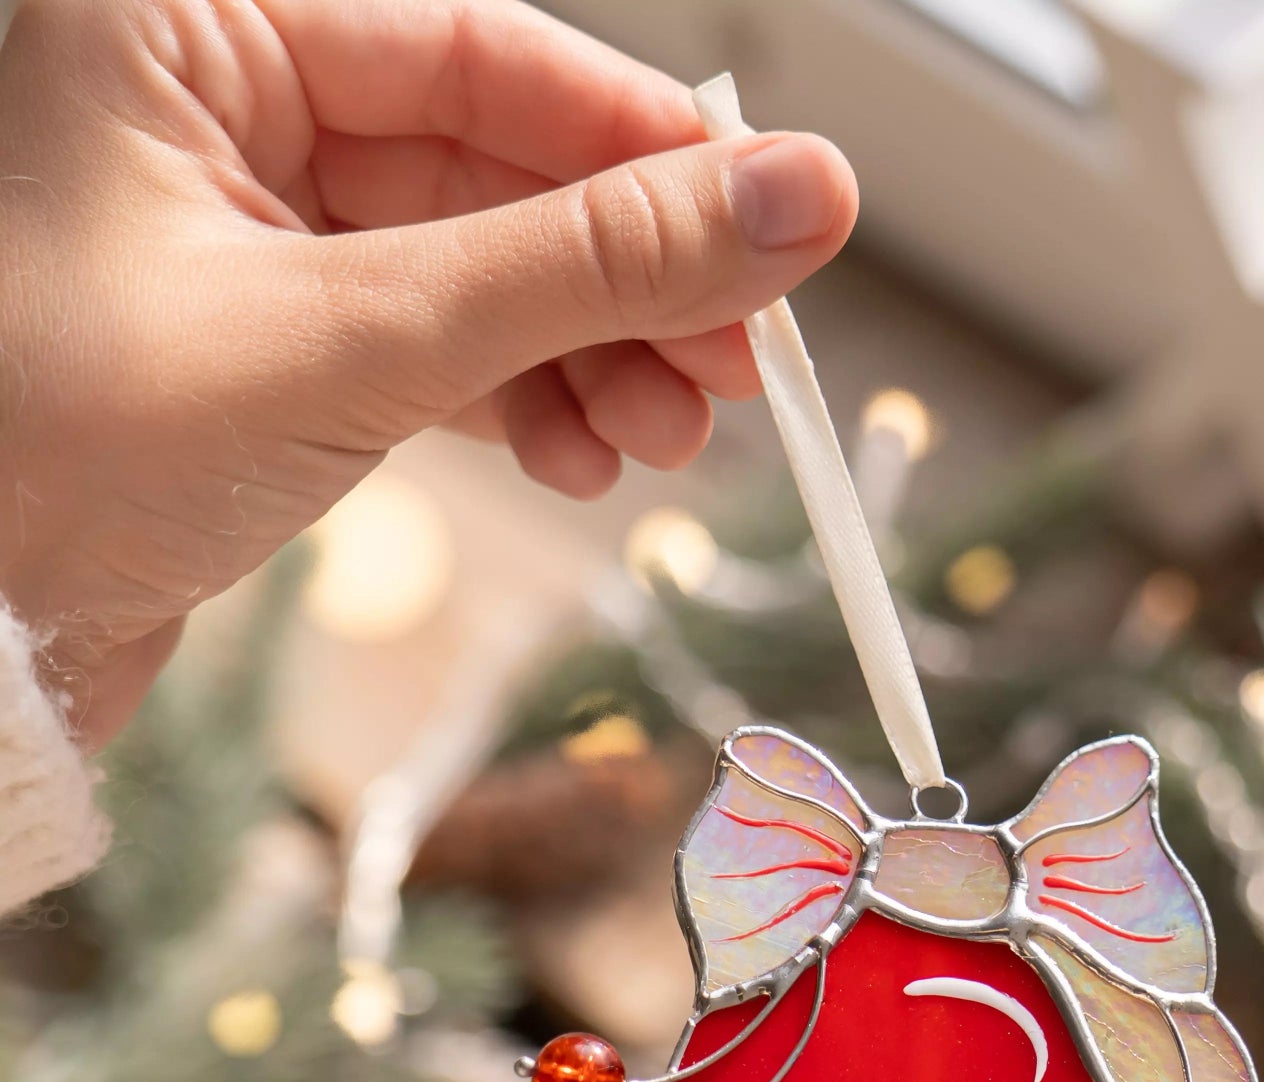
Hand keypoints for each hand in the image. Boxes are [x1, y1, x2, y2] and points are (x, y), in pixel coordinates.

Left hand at [0, 0, 857, 741]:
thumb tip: (792, 200)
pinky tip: (578, 458)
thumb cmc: (60, 451)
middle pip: (500, 167)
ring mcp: (250, 229)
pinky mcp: (277, 340)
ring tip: (665, 442)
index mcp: (187, 22)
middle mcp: (215, 103)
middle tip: (736, 369)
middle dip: (627, 284)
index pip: (481, 49)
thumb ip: (586, 266)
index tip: (777, 223)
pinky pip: (442, 343)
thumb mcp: (361, 340)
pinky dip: (524, 402)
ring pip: (485, 267)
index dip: (645, 149)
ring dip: (594, 357)